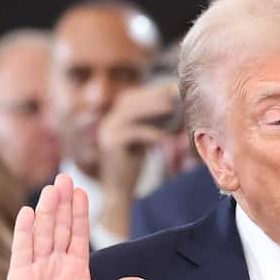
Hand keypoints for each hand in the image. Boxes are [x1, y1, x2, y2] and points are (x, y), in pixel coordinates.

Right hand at [5, 174, 147, 279]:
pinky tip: (28, 213)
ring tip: (50, 188)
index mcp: (76, 273)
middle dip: (63, 204)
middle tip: (65, 178)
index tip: (81, 191)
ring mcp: (36, 272)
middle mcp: (56, 267)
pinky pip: (22, 251)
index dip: (80, 214)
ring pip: (42, 235)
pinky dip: (25, 232)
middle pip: (59, 228)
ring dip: (47, 211)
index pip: (78, 236)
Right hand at [96, 82, 178, 238]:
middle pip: (130, 101)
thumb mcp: (140, 142)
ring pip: (131, 113)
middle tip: (173, 92)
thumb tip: (171, 107)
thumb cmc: (131, 168)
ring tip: (172, 107)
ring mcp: (106, 132)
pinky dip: (152, 133)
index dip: (150, 91)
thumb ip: (148, 125)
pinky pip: (134, 133)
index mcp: (112, 119)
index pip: (132, 98)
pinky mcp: (110, 144)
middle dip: (152, 96)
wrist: (116, 192)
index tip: (170, 87)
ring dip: (153, 108)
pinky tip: (166, 137)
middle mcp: (107, 122)